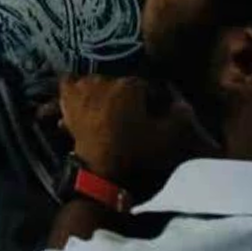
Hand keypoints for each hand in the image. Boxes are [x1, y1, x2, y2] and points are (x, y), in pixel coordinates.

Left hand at [56, 75, 201, 191]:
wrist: (102, 171)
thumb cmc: (135, 153)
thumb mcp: (165, 139)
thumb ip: (179, 118)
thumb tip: (184, 104)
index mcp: (130, 85)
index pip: (147, 86)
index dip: (152, 102)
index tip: (153, 116)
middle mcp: (105, 79)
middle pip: (121, 85)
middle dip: (127, 99)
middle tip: (130, 119)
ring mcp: (83, 87)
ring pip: (97, 83)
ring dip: (103, 94)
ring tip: (107, 114)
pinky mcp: (67, 99)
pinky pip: (69, 83)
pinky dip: (75, 88)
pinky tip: (80, 99)